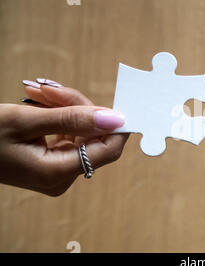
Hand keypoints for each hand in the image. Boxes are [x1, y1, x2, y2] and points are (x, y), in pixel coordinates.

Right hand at [0, 79, 128, 195]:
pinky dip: (58, 116)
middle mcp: (62, 177)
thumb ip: (74, 119)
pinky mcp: (51, 162)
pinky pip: (67, 135)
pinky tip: (39, 101)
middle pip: (93, 137)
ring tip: (37, 92)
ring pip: (80, 132)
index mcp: (58, 173)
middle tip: (50, 88)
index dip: (117, 125)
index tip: (116, 99)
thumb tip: (116, 118)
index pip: (109, 150)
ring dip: (65, 107)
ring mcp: (57, 171)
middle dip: (78, 107)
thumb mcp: (25, 120)